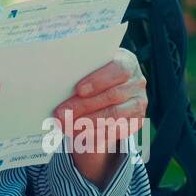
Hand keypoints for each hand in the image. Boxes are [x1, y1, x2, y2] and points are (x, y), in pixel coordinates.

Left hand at [51, 47, 146, 188]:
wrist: (107, 93)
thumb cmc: (93, 76)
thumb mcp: (90, 69)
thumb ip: (81, 72)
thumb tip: (56, 80)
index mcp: (127, 62)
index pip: (118, 70)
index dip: (98, 80)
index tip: (78, 90)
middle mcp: (137, 82)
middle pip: (113, 95)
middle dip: (84, 106)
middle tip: (61, 113)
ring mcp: (139, 103)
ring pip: (114, 116)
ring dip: (87, 122)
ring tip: (65, 125)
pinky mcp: (136, 122)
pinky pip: (116, 131)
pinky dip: (95, 134)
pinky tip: (77, 134)